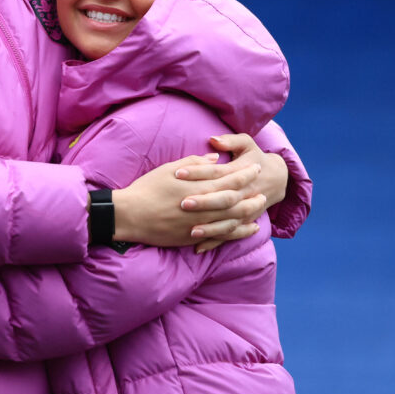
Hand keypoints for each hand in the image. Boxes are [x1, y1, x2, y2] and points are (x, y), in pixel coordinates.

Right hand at [112, 154, 262, 246]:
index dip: (244, 172)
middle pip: (235, 199)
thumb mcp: (168, 169)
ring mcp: (200, 223)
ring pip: (233, 218)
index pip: (228, 177)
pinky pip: (223, 235)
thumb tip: (215, 157)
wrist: (130, 215)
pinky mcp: (195, 236)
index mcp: (197, 186)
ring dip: (249, 211)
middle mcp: (202, 205)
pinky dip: (239, 231)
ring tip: (260, 206)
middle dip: (251, 192)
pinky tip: (250, 228)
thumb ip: (194, 163)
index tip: (255, 166)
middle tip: (264, 188)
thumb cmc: (147, 188)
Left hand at [182, 134, 288, 252]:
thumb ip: (230, 141)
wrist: (277, 178)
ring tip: (191, 230)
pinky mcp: (243, 222)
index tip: (177, 172)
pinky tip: (198, 248)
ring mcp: (244, 210)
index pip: (217, 172)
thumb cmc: (255, 158)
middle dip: (204, 202)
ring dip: (210, 227)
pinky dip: (214, 242)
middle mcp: (244, 193)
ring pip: (228, 221)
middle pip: (223, 199)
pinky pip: (229, 235)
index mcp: (241, 172)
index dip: (198, 171)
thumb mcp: (247, 144)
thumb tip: (213, 139)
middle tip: (182, 203)